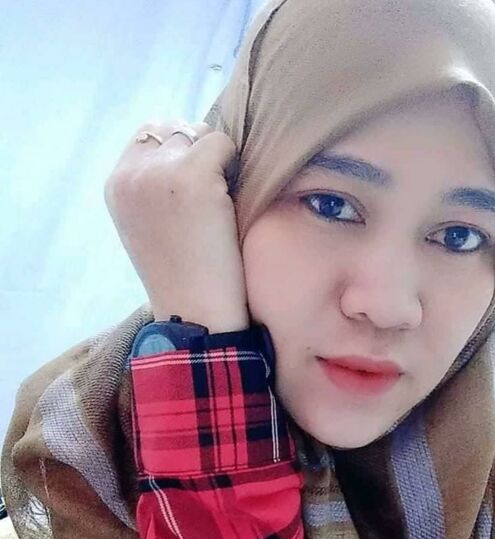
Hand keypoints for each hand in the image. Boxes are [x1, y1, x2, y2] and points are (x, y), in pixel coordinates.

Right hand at [104, 120, 248, 332]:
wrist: (195, 312)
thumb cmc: (181, 275)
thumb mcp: (148, 225)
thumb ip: (152, 187)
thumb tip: (185, 148)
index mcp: (116, 185)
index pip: (148, 133)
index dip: (179, 148)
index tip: (198, 179)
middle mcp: (132, 173)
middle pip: (175, 128)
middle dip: (199, 149)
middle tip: (216, 188)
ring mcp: (161, 173)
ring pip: (199, 133)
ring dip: (218, 157)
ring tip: (224, 196)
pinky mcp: (194, 177)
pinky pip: (224, 144)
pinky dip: (235, 164)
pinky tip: (234, 199)